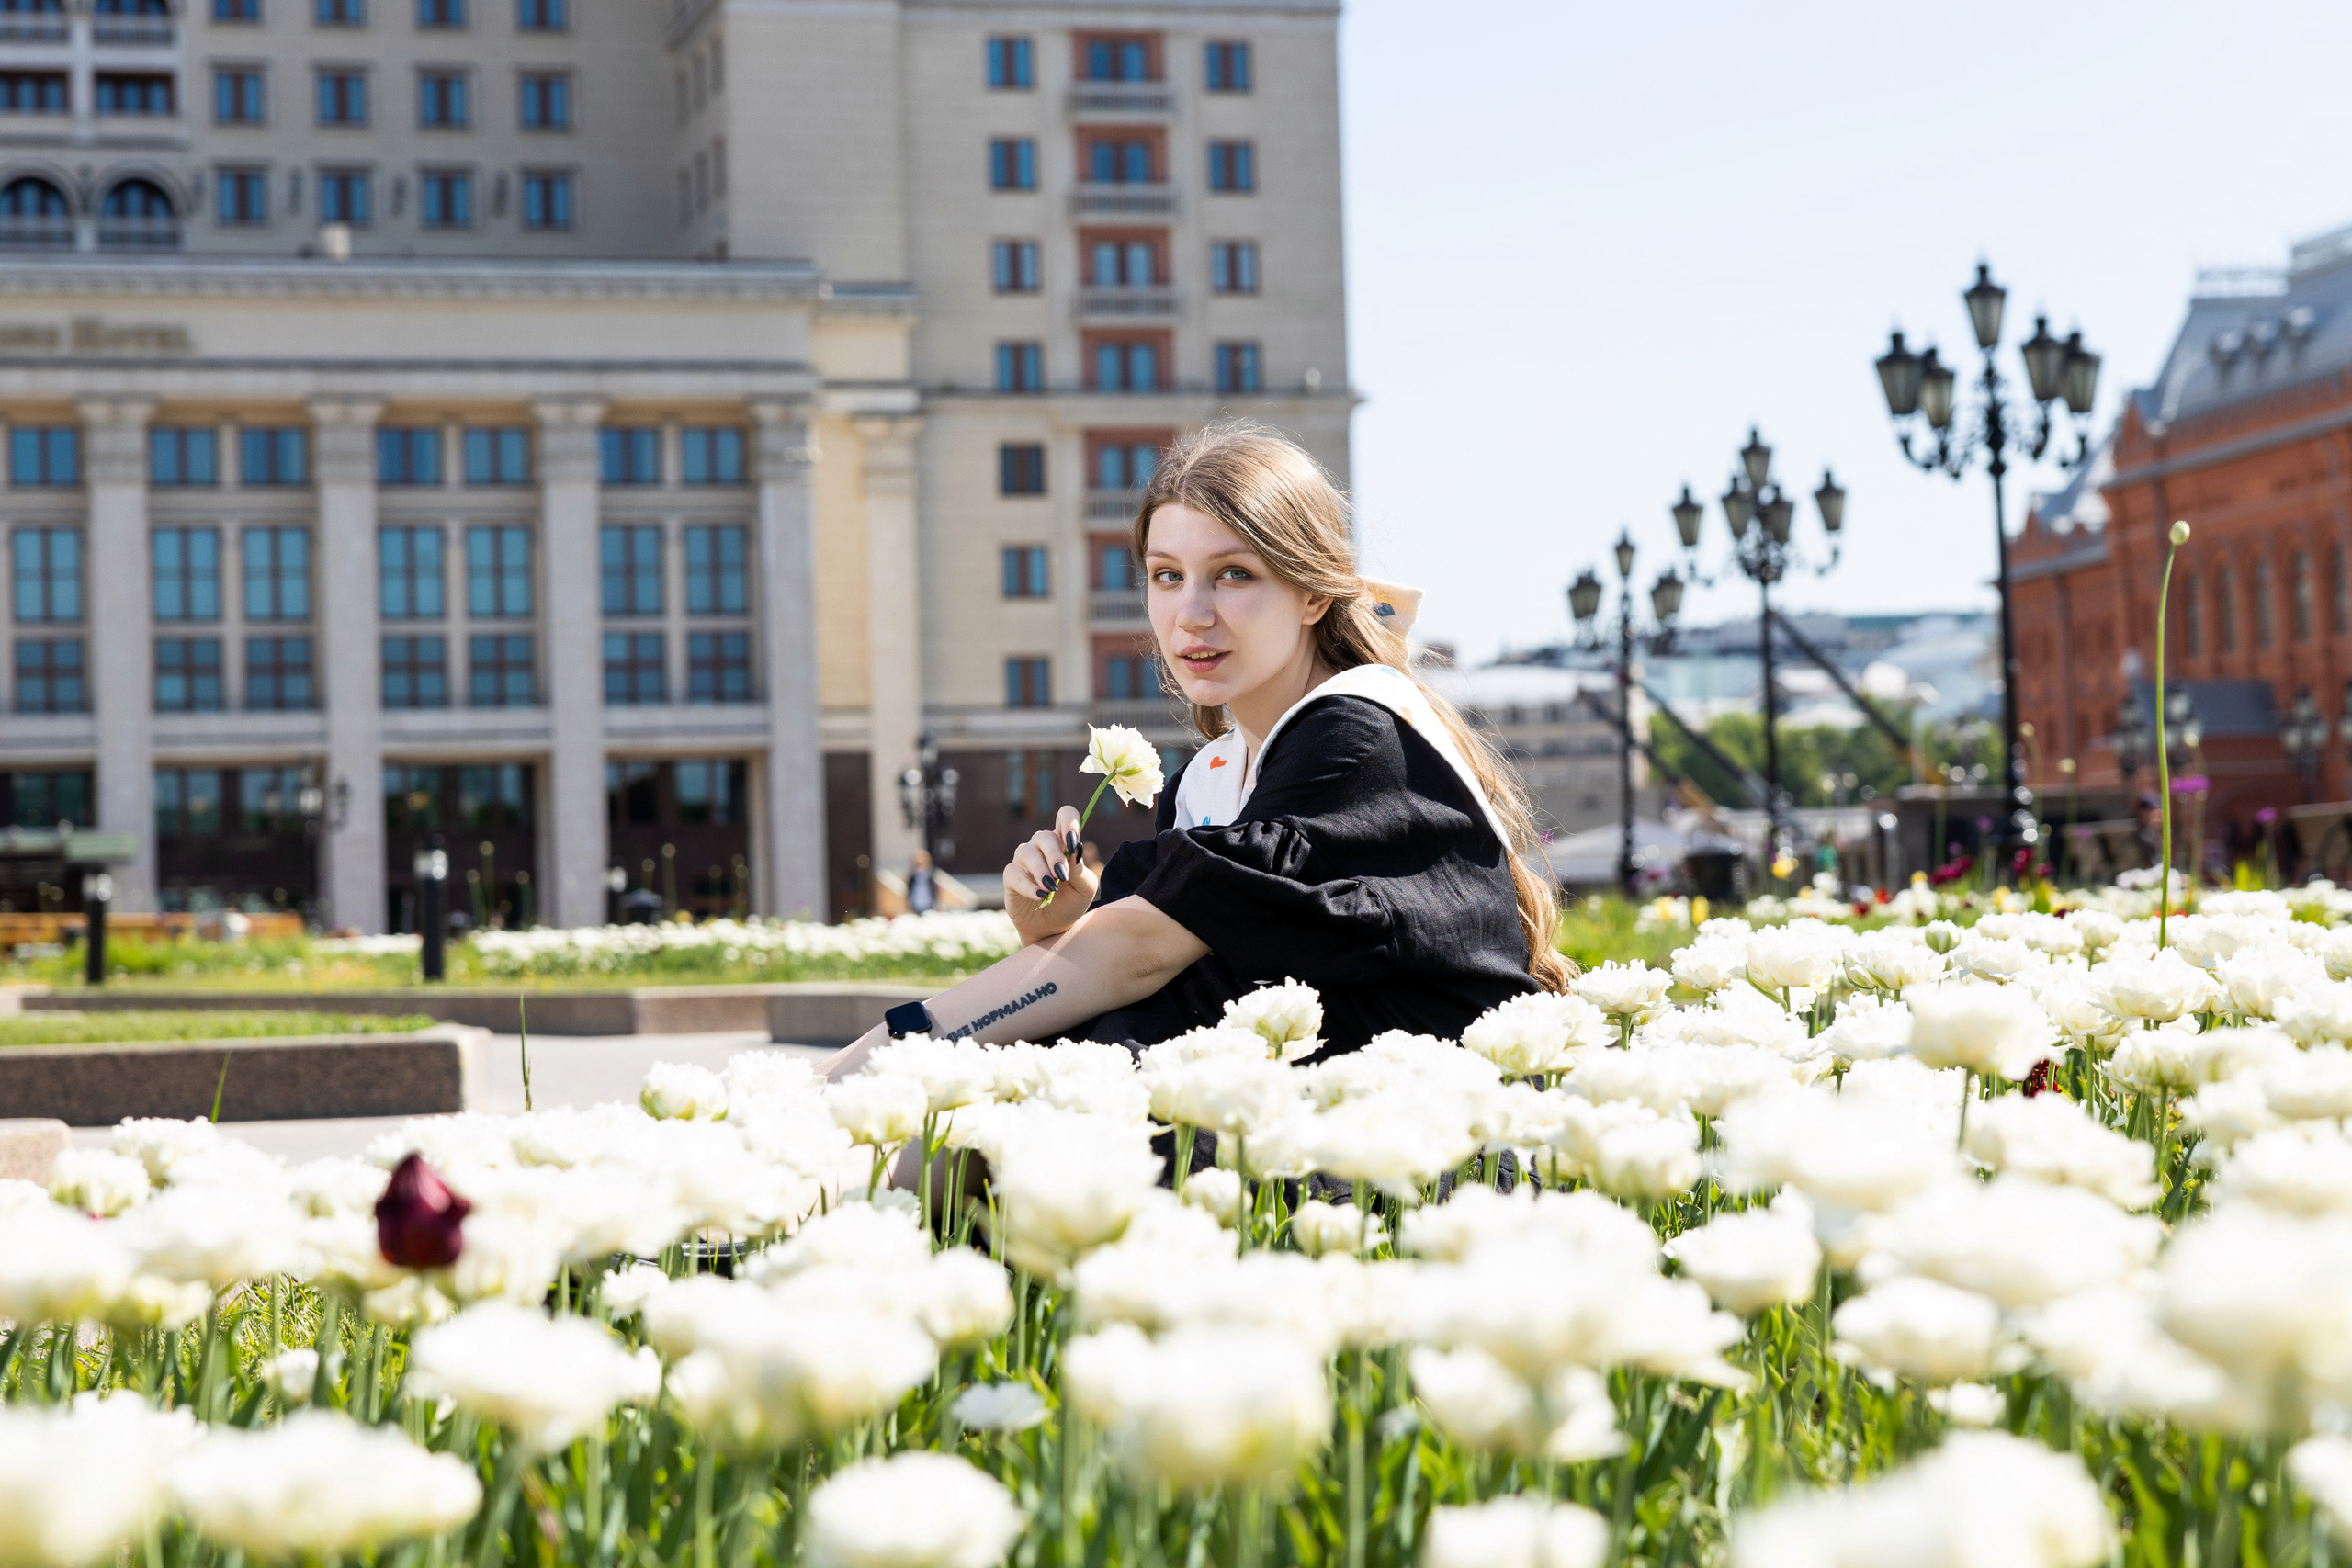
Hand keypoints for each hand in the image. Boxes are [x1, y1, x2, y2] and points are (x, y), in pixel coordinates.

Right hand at [1005, 804, 1098, 944]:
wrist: (1053, 929)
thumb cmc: (1071, 903)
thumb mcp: (1085, 889)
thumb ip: (1081, 870)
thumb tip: (1073, 851)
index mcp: (1063, 842)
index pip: (1065, 815)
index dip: (1068, 822)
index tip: (1073, 842)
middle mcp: (1042, 846)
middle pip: (1045, 836)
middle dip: (1055, 855)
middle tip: (1063, 875)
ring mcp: (1024, 860)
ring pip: (1027, 852)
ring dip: (1041, 870)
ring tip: (1051, 888)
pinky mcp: (1011, 877)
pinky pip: (1016, 874)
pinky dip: (1029, 886)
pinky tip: (1040, 896)